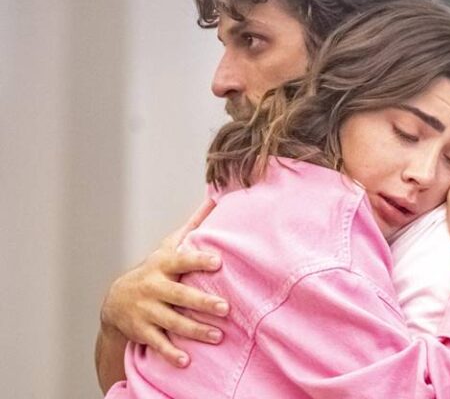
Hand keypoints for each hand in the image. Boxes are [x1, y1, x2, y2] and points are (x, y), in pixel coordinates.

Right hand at [100, 199, 228, 366]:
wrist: (115, 301)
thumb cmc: (155, 270)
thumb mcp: (169, 246)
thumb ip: (193, 226)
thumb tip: (215, 198)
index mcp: (163, 265)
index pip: (182, 260)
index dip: (199, 260)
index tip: (218, 262)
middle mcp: (154, 287)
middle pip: (180, 295)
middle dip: (202, 302)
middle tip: (225, 308)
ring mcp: (146, 310)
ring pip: (172, 322)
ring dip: (195, 330)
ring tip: (218, 336)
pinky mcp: (141, 331)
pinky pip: (157, 343)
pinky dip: (170, 353)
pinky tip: (186, 361)